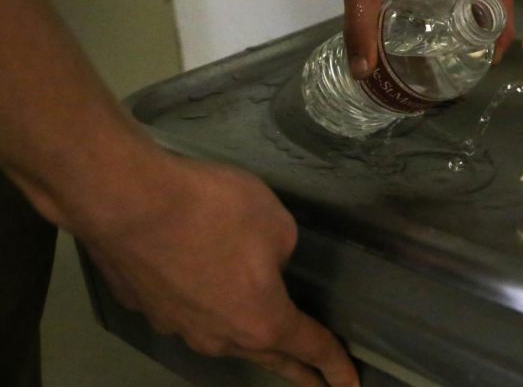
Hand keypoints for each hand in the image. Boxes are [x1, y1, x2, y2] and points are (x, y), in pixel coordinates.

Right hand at [71, 150, 358, 386]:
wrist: (126, 199)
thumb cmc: (214, 211)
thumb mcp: (276, 224)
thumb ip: (283, 253)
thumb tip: (265, 264)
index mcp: (261, 319)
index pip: (310, 348)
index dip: (335, 365)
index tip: (350, 383)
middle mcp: (219, 336)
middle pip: (268, 357)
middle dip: (297, 372)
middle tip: (317, 383)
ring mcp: (176, 325)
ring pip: (222, 339)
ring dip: (246, 338)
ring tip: (261, 336)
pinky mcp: (144, 304)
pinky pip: (185, 312)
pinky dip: (202, 307)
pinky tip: (199, 289)